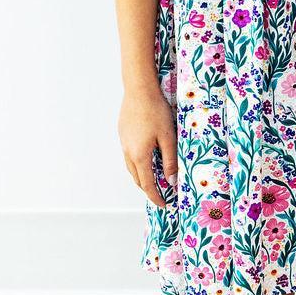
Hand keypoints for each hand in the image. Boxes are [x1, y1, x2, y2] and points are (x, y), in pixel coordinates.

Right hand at [117, 78, 177, 206]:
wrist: (139, 89)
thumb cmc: (156, 111)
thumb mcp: (168, 137)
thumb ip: (170, 160)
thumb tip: (172, 181)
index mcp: (140, 155)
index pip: (147, 184)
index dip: (155, 196)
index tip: (164, 204)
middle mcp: (128, 151)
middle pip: (137, 178)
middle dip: (148, 189)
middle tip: (160, 194)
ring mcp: (123, 142)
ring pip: (131, 167)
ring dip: (141, 176)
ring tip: (153, 179)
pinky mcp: (123, 133)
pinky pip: (128, 155)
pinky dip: (137, 163)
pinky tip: (146, 157)